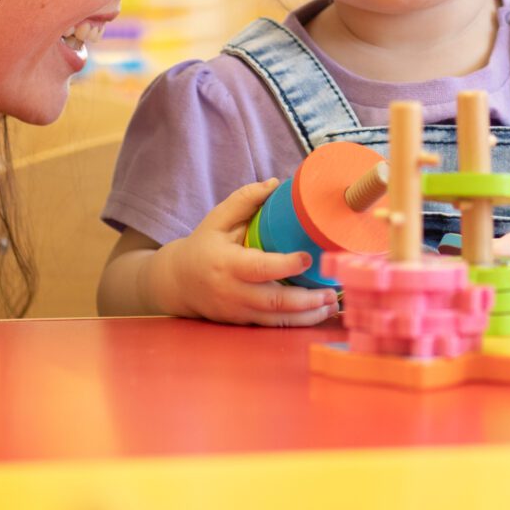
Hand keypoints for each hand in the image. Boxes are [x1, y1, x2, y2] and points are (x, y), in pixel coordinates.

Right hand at [148, 180, 339, 326]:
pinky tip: (318, 313)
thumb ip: (244, 200)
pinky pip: (273, 326)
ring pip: (277, 320)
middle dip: (306, 300)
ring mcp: (238, 311)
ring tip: (332, 304)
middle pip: (273, 302)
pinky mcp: (243, 322)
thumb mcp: (217, 219)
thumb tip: (276, 183)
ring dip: (307, 315)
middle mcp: (233, 292)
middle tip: (332, 292)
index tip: (309, 257)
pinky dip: (297, 322)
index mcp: (226, 264)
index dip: (285, 265)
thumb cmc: (202, 246)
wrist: (177, 283)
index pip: (259, 268)